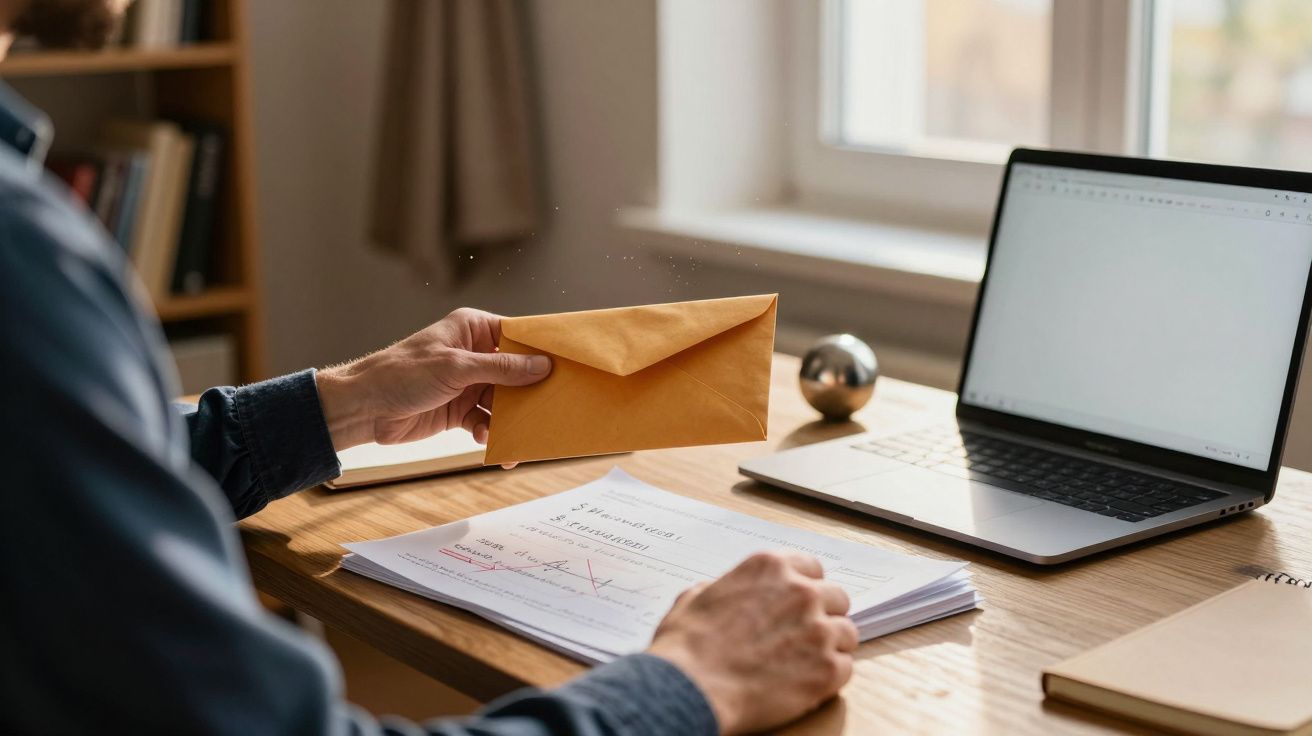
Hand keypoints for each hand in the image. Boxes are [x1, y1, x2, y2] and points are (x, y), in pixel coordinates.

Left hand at [314, 308, 550, 452]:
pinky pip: (487, 421)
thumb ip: (500, 368)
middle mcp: (474, 354)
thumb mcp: (455, 368)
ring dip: (511, 419)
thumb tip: (542, 366)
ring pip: (503, 401)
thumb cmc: (402, 374)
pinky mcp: (460, 410)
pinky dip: (491, 432)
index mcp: (473, 329)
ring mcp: (468, 383)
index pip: (517, 335)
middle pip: (517, 372)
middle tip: (552, 408)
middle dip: (531, 392)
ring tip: (521, 435)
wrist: (364, 408)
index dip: (542, 351)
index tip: (568, 365)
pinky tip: (489, 442)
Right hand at [646, 551, 857, 734]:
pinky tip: (807, 683)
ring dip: (831, 646)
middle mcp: (801, 592)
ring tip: (806, 663)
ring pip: (847, 633)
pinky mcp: (827, 668)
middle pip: (837, 598)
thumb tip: (727, 592)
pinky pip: (846, 667)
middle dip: (824, 616)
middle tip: (805, 636)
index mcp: (771, 567)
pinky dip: (830, 677)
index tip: (802, 604)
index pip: (813, 568)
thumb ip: (725, 588)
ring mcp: (818, 630)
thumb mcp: (697, 597)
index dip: (807, 588)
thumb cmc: (687, 646)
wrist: (690, 688)